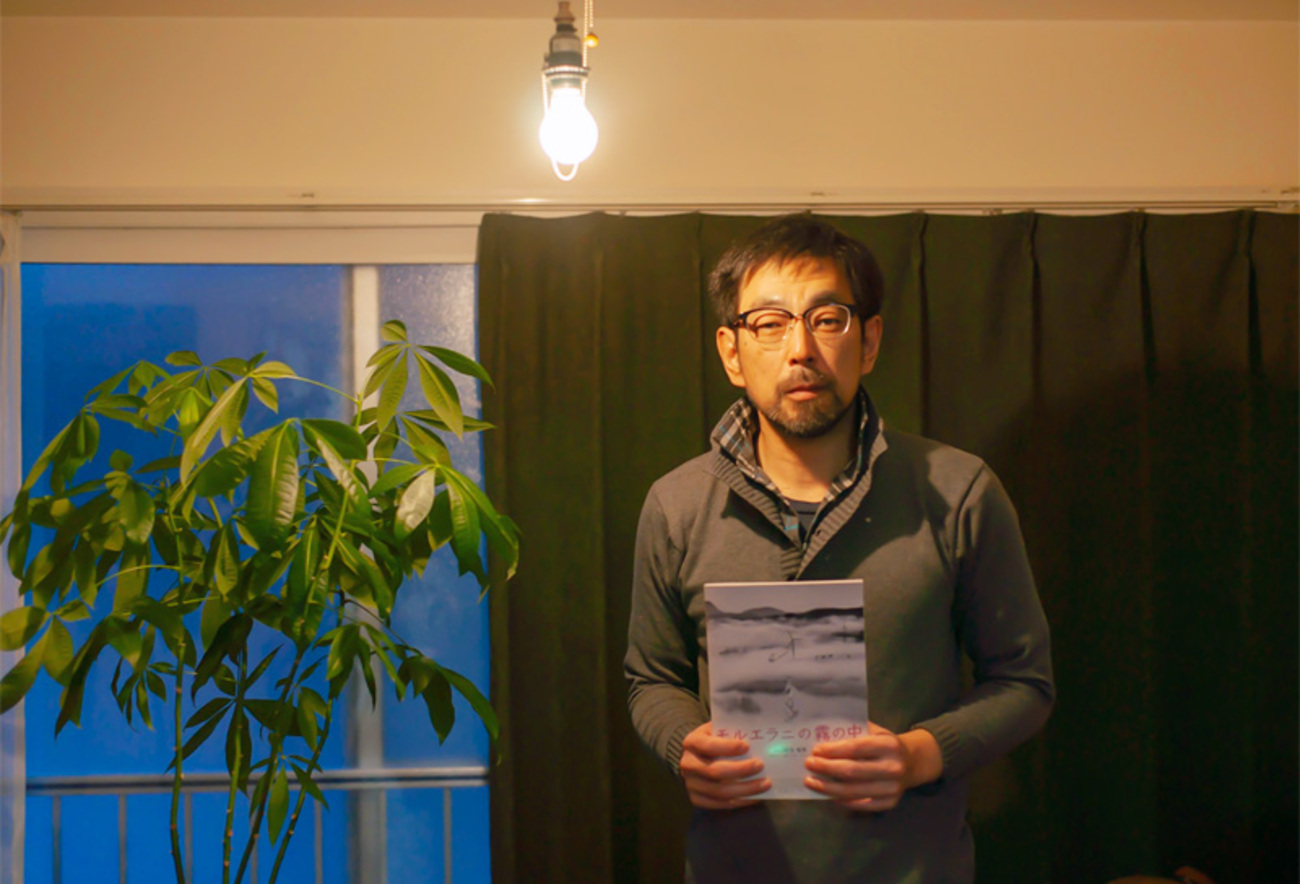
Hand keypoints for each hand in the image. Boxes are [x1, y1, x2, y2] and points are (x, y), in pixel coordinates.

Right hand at [678, 722, 770, 809]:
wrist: (696, 756)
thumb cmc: (714, 740)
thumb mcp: (718, 728)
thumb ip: (731, 730)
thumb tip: (756, 735)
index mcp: (692, 742)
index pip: (709, 746)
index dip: (728, 747)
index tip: (747, 746)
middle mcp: (688, 764)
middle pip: (715, 771)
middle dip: (741, 769)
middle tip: (760, 765)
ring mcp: (691, 784)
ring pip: (720, 792)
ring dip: (746, 789)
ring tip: (765, 783)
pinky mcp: (697, 799)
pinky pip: (721, 804)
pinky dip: (741, 801)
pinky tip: (756, 796)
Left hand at [803, 722, 941, 811]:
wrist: (912, 763)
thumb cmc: (886, 744)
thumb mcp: (876, 731)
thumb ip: (854, 731)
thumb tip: (822, 734)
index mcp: (889, 745)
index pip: (855, 748)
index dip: (833, 750)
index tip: (815, 750)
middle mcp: (893, 768)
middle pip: (852, 771)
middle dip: (826, 768)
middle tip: (809, 764)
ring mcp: (892, 789)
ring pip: (853, 791)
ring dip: (828, 788)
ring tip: (811, 781)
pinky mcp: (889, 803)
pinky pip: (860, 805)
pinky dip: (841, 800)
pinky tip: (828, 794)